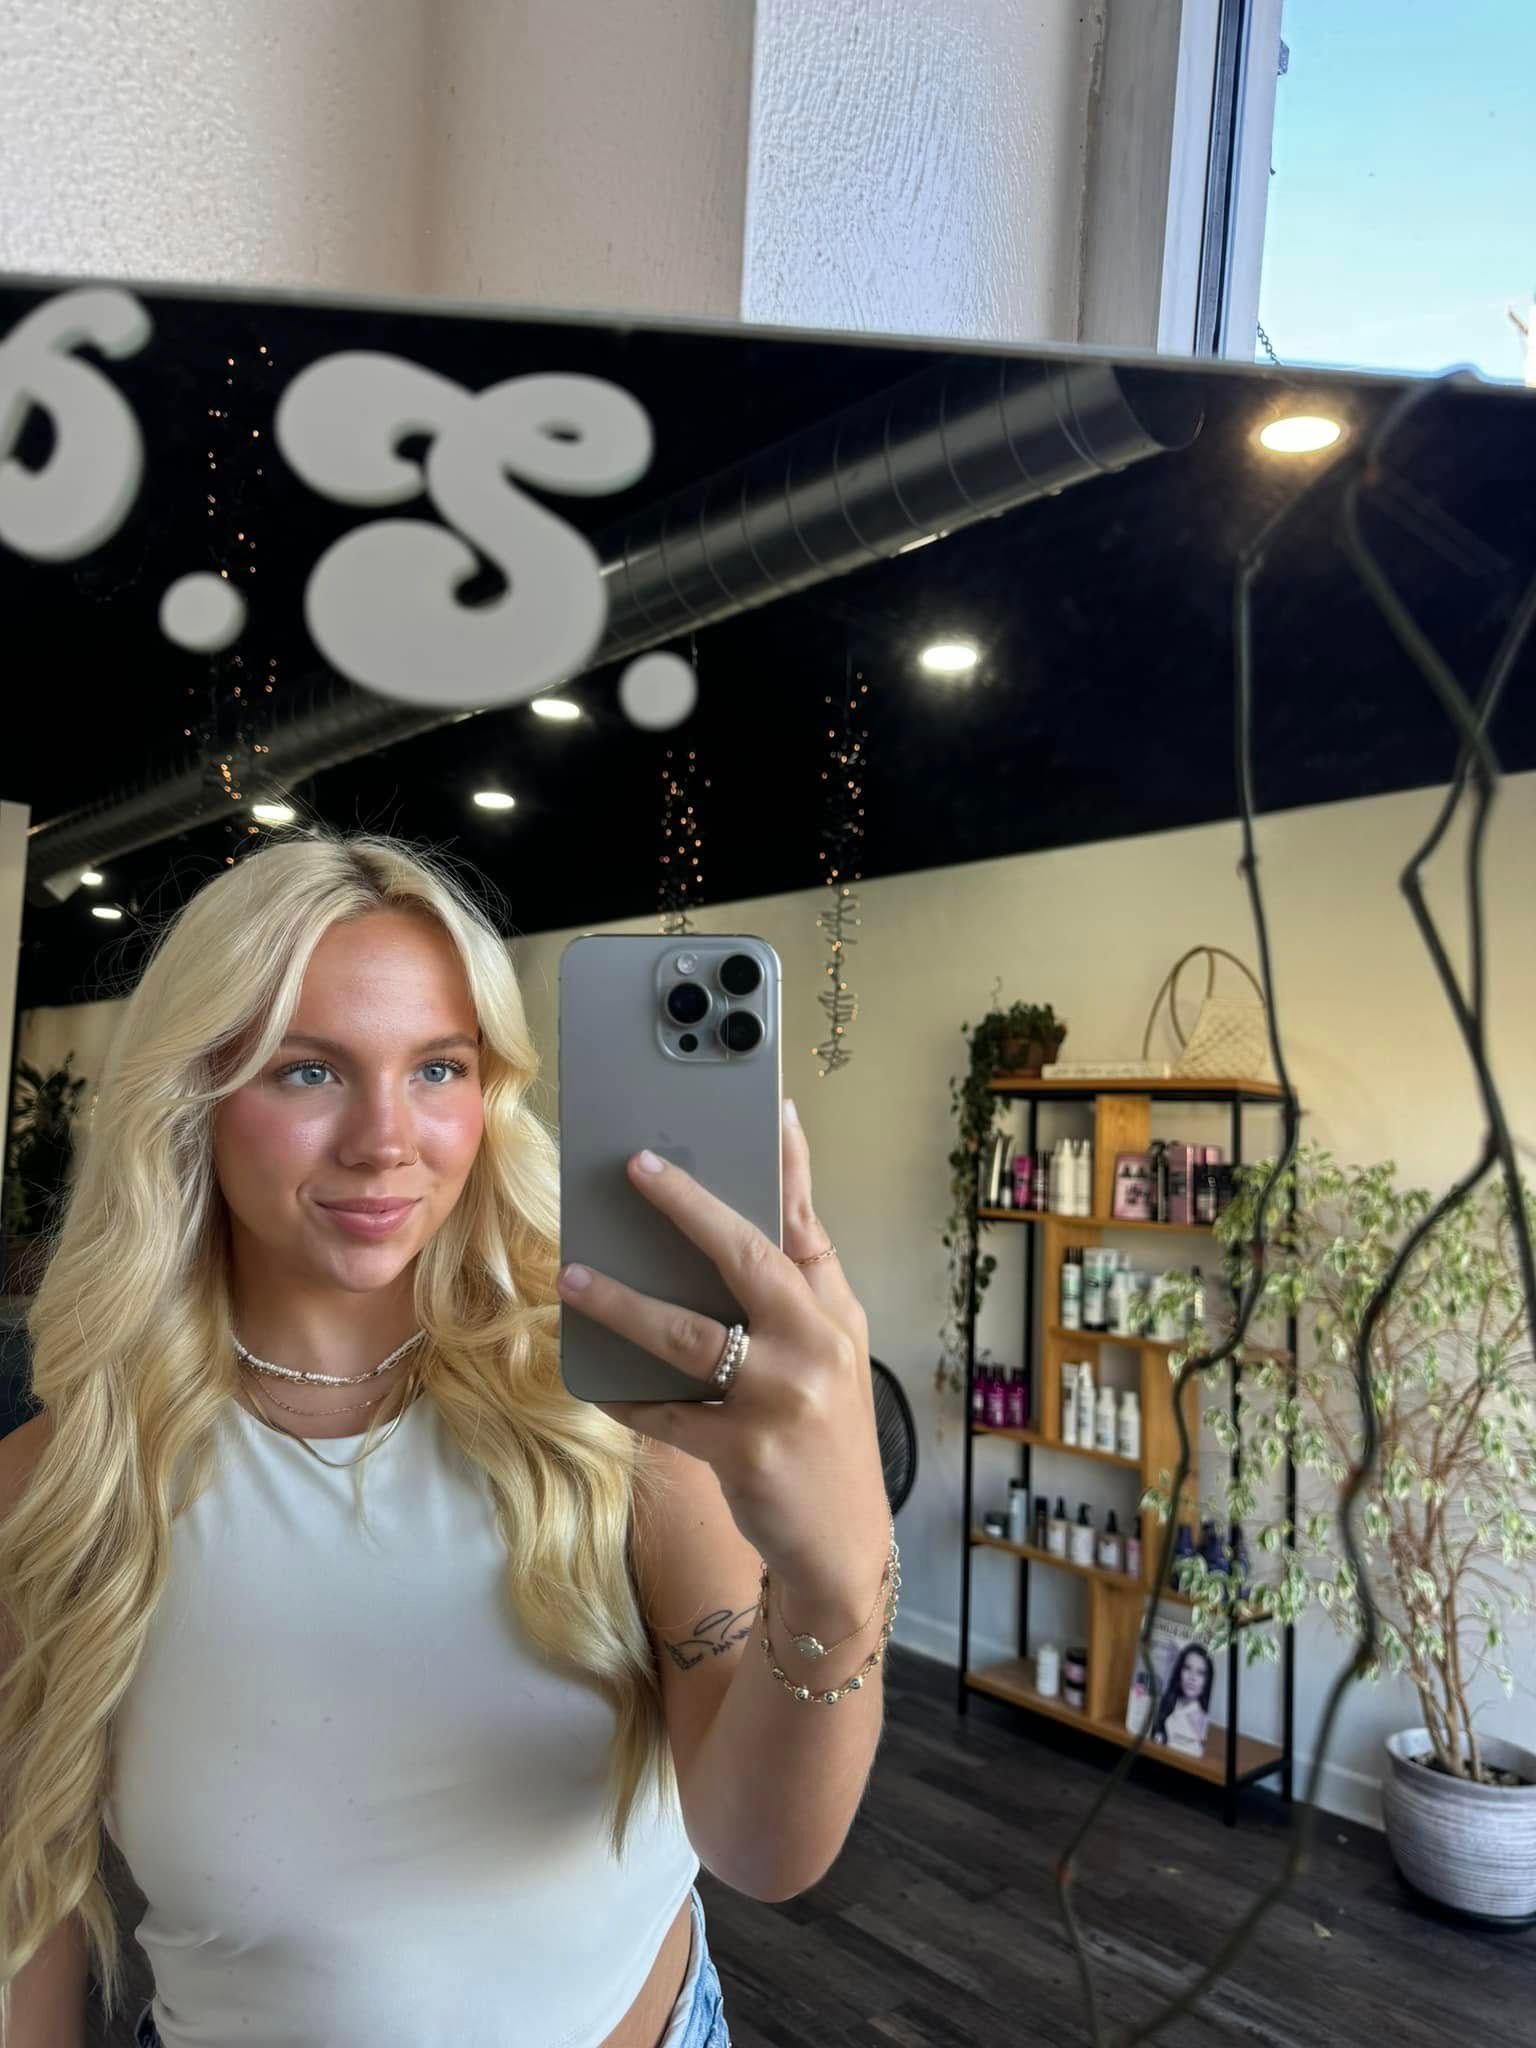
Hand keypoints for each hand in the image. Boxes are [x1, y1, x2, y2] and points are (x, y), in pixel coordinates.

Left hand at [556, 1100, 891, 1606]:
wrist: (842, 1544)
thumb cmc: (820, 1437)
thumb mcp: (826, 1357)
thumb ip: (788, 1296)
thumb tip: (726, 1230)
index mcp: (834, 1314)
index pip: (808, 1224)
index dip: (790, 1164)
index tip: (773, 1107)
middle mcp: (815, 1346)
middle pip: (747, 1258)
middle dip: (690, 1207)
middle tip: (640, 1167)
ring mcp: (783, 1399)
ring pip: (690, 1336)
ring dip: (624, 1303)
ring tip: (574, 1278)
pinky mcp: (745, 1452)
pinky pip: (666, 1413)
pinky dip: (625, 1396)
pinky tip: (592, 1379)